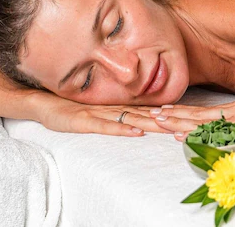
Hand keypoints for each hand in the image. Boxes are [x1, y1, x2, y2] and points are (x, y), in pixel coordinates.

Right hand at [36, 95, 196, 136]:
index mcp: (120, 106)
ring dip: (152, 124)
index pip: (150, 111)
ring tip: (172, 128)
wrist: (43, 102)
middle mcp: (114, 108)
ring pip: (131, 119)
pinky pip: (106, 126)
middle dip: (169, 122)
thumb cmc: (72, 108)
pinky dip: (122, 130)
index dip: (170, 115)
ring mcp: (99, 113)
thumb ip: (120, 113)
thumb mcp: (101, 111)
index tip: (191, 120)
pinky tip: (136, 133)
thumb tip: (143, 120)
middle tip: (190, 126)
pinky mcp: (84, 120)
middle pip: (147, 115)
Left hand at [148, 97, 234, 139]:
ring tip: (158, 120)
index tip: (164, 112)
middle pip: (199, 114)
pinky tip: (184, 134)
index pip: (206, 112)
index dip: (184, 113)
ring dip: (178, 121)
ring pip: (203, 120)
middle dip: (173, 115)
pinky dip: (199, 133)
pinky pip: (219, 132)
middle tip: (150, 114)